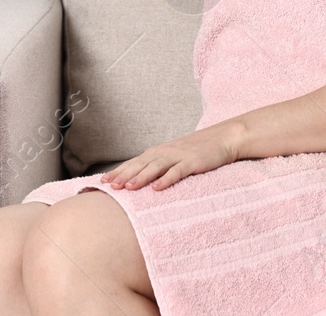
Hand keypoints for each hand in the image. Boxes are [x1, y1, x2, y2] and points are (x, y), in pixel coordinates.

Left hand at [101, 122, 241, 191]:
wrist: (223, 138)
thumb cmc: (197, 149)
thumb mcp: (175, 155)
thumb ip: (159, 165)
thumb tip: (141, 178)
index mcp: (159, 151)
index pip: (134, 162)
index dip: (119, 171)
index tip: (103, 182)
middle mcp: (165, 152)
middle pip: (140, 165)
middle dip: (124, 175)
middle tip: (109, 186)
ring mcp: (179, 156)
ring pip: (156, 167)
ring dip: (141, 178)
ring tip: (128, 188)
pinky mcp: (192, 162)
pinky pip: (177, 172)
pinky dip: (166, 179)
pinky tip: (157, 188)